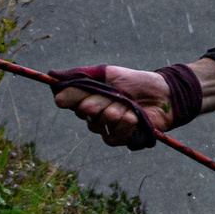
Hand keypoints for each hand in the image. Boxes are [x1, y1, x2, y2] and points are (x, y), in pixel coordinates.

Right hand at [53, 64, 180, 147]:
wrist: (162, 94)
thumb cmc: (134, 82)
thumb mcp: (107, 74)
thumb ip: (80, 75)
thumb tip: (52, 76)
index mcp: (85, 98)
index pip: (65, 101)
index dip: (76, 96)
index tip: (90, 88)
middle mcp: (91, 115)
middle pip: (84, 112)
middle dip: (102, 100)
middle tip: (118, 95)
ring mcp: (105, 128)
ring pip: (98, 125)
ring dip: (117, 111)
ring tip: (130, 105)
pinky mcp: (120, 139)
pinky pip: (112, 138)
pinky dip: (125, 125)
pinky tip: (134, 117)